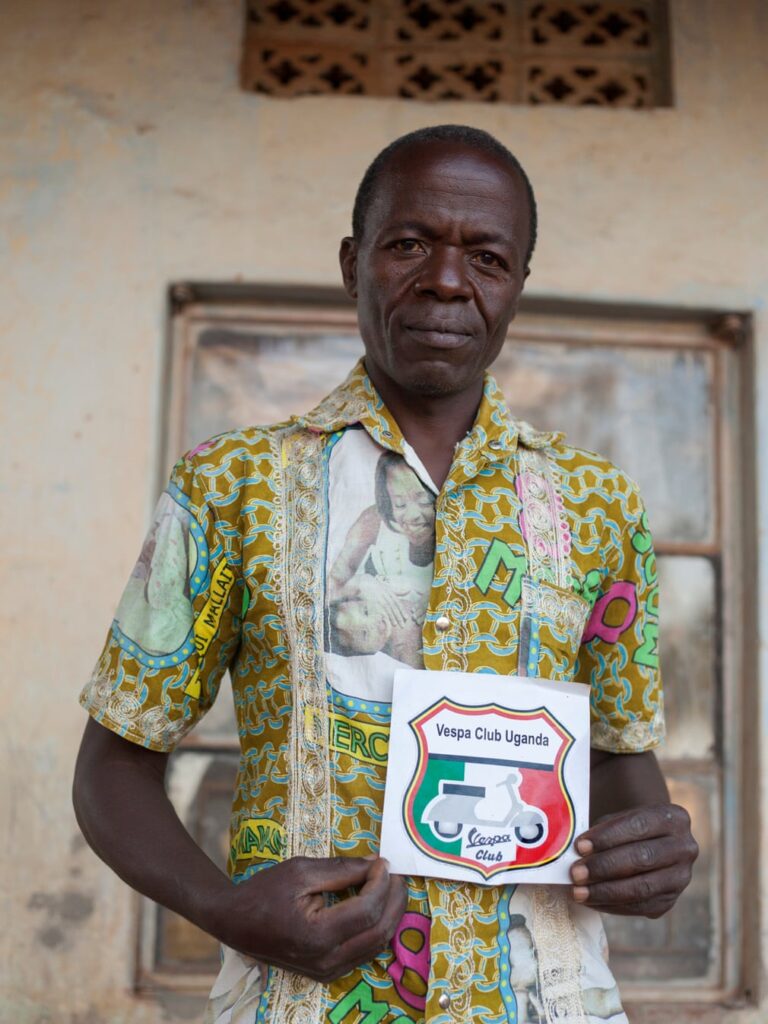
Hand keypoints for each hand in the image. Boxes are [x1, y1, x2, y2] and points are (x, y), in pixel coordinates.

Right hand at [213, 855, 407, 982]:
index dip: (381, 883)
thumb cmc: (263, 892)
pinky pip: (363, 952)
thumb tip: (375, 864)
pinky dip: (376, 928)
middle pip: (379, 931)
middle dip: (394, 899)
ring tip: (391, 886)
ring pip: (376, 945)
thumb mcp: (300, 871)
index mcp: (317, 935)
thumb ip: (341, 869)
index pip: (367, 910)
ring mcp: (327, 971)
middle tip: (396, 873)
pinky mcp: (327, 972)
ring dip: (390, 915)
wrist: (234, 922)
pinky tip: (377, 905)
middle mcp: (326, 960)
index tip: (383, 862)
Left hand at [570, 803, 697, 917]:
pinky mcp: (670, 901)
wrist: (652, 844)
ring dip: (606, 891)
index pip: (638, 826)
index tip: (580, 846)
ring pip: (642, 887)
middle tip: (575, 873)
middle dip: (605, 867)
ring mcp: (681, 877)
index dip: (608, 837)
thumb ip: (602, 832)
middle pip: (642, 858)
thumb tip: (575, 852)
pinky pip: (640, 907)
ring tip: (578, 892)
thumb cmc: (628, 829)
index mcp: (674, 817)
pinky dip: (612, 905)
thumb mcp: (620, 819)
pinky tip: (591, 901)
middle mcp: (685, 847)